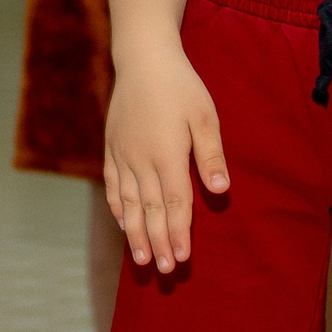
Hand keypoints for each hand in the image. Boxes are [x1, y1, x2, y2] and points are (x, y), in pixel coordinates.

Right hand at [102, 46, 228, 269]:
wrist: (142, 59)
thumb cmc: (181, 86)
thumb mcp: (204, 115)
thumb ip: (210, 154)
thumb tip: (220, 189)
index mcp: (166, 154)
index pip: (175, 203)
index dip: (179, 233)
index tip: (182, 258)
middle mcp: (141, 161)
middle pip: (151, 210)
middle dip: (159, 243)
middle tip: (165, 271)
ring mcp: (123, 156)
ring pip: (130, 204)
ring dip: (136, 233)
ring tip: (141, 260)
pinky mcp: (112, 148)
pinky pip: (114, 186)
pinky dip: (119, 208)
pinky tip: (124, 224)